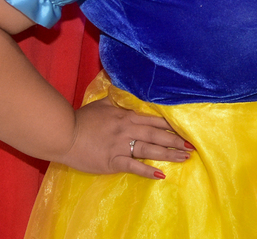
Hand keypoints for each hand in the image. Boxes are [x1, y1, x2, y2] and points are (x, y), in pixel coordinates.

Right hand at [58, 98, 192, 179]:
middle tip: (192, 146)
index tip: (186, 130)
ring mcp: (121, 146)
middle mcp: (127, 130)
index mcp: (127, 116)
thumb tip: (124, 81)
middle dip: (176, 141)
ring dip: (168, 154)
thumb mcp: (103, 102)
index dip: (171, 126)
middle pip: (157, 135)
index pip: (154, 120)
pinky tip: (161, 175)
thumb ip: (117, 96)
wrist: (64, 134)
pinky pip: (134, 166)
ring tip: (184, 158)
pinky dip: (148, 171)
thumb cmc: (83, 119)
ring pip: (150, 150)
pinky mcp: (113, 161)